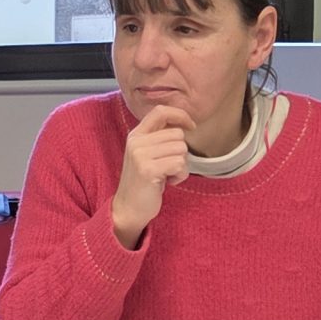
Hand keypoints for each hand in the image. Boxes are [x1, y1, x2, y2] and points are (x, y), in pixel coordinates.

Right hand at [111, 105, 193, 247]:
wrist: (129, 208)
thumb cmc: (144, 181)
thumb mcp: (147, 154)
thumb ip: (159, 137)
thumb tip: (183, 123)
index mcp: (136, 135)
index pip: (161, 111)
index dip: (180, 115)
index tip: (191, 126)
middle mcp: (136, 142)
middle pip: (177, 134)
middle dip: (181, 152)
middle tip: (168, 167)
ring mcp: (140, 155)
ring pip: (181, 149)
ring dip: (181, 165)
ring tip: (166, 175)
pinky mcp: (148, 170)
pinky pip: (180, 164)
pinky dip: (180, 176)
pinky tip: (168, 182)